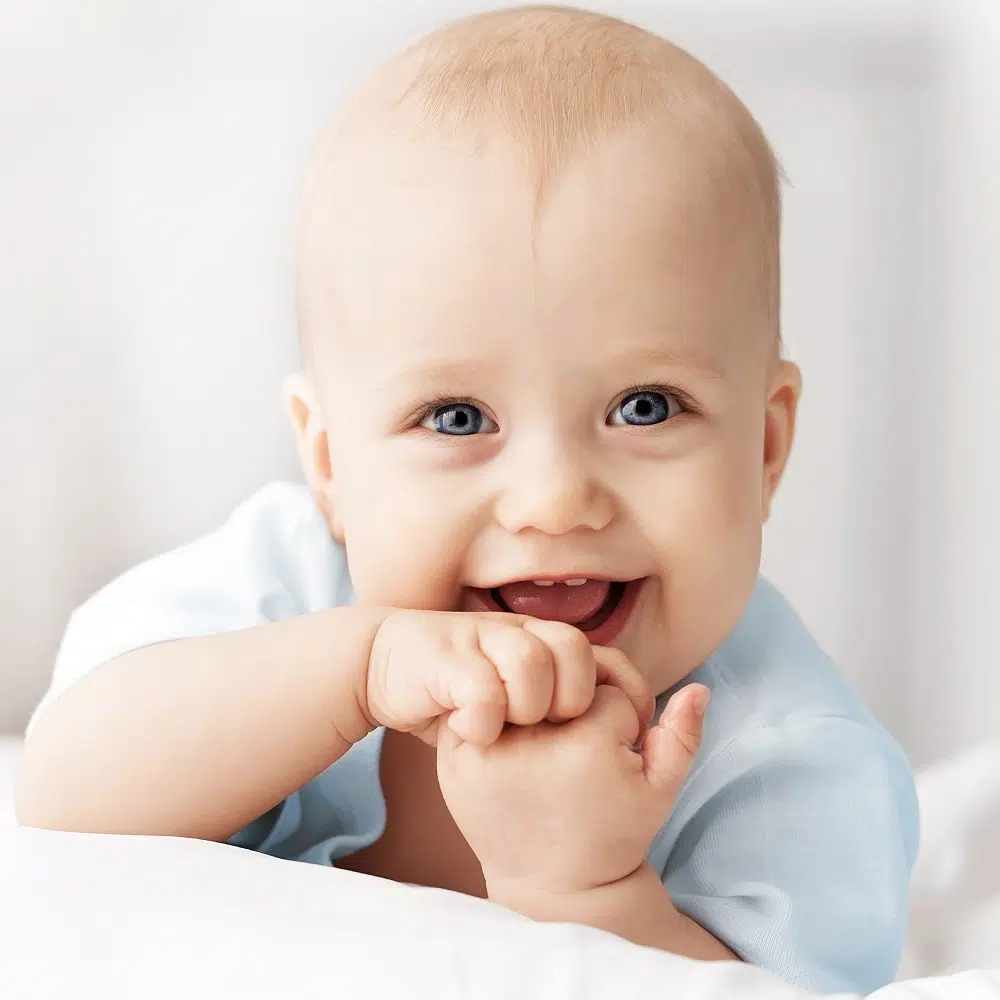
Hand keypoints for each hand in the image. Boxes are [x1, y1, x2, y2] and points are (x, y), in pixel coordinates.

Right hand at [365, 610, 653, 746]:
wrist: (381, 660)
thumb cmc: (454, 688)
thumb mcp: (510, 695)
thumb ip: (550, 703)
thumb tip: (609, 733)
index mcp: (539, 640)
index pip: (602, 657)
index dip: (616, 695)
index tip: (615, 736)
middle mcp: (515, 632)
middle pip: (574, 649)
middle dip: (571, 699)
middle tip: (546, 730)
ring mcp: (479, 641)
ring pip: (531, 662)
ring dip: (526, 706)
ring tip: (509, 730)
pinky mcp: (444, 661)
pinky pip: (481, 689)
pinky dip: (483, 720)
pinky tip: (472, 733)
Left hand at [437, 669, 709, 895]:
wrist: (552, 884)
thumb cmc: (611, 832)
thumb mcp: (658, 792)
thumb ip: (683, 736)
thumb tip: (699, 688)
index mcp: (587, 744)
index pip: (608, 689)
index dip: (620, 719)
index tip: (614, 758)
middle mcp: (534, 741)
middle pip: (562, 678)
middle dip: (576, 703)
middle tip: (578, 750)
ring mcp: (489, 749)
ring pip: (523, 685)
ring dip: (535, 703)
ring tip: (547, 748)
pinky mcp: (457, 759)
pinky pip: (483, 705)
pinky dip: (497, 715)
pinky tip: (513, 745)